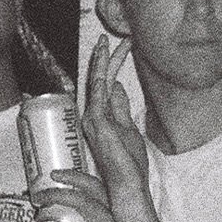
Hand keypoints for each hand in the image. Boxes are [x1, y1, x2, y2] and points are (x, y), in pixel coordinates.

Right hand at [80, 36, 151, 204]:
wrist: (127, 184)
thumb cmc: (129, 162)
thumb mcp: (128, 128)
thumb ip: (121, 107)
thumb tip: (117, 85)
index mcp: (101, 116)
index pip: (106, 84)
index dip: (114, 64)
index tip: (126, 45)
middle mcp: (92, 115)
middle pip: (100, 80)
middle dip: (106, 57)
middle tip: (112, 37)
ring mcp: (92, 119)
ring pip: (97, 82)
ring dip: (102, 60)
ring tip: (106, 41)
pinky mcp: (96, 122)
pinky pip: (98, 92)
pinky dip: (101, 73)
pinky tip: (105, 58)